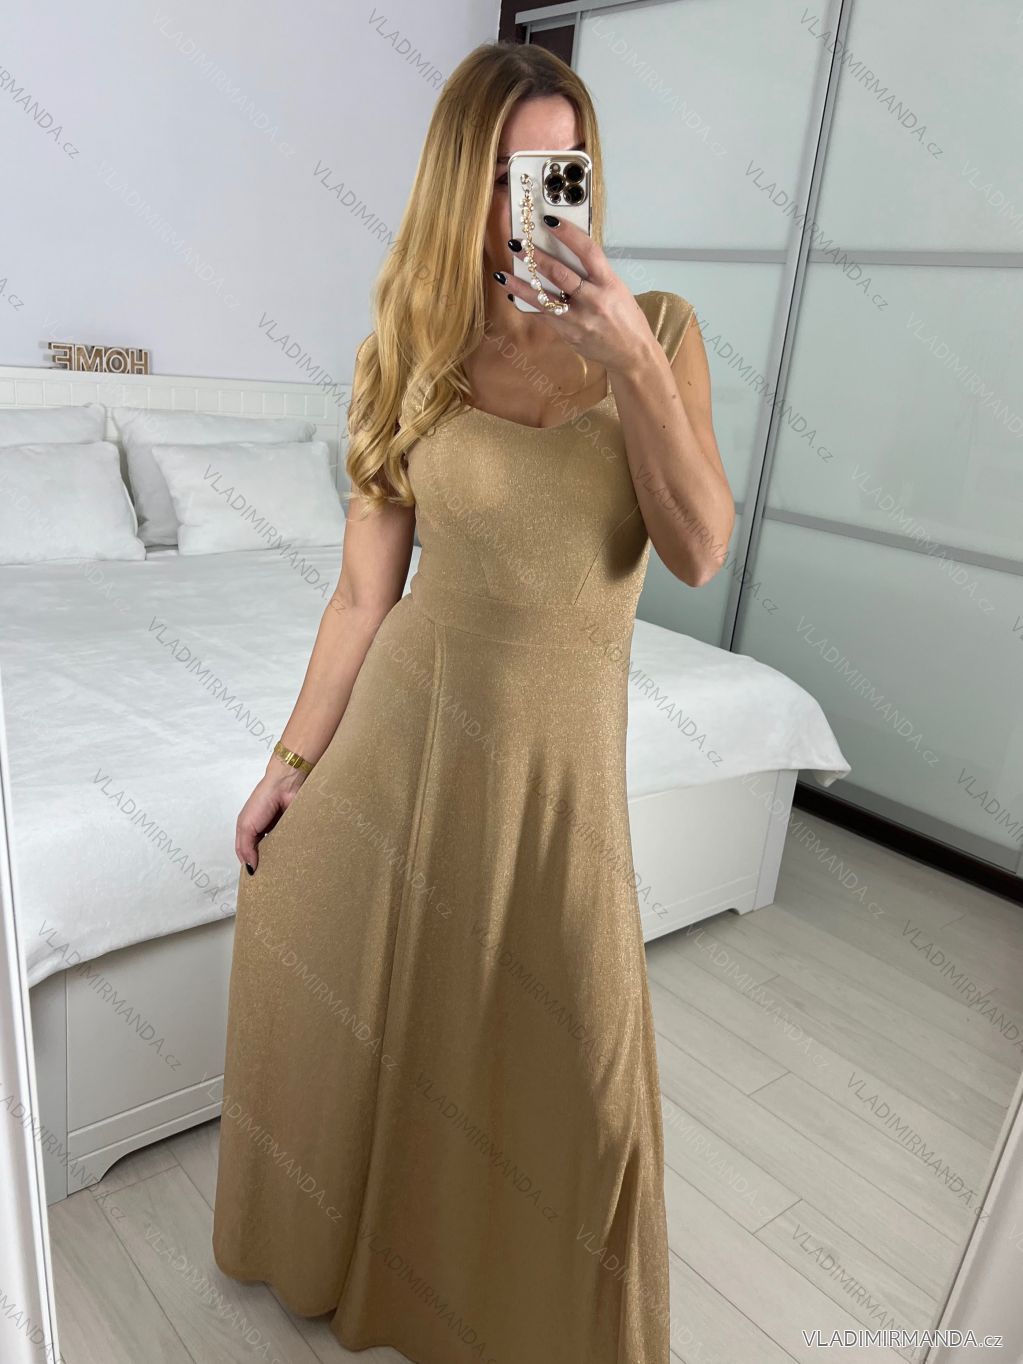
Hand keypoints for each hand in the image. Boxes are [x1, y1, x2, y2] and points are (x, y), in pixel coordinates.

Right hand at [235, 768, 305, 872]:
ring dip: (280, 860)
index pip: (248, 854)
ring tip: (282, 875)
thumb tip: (250, 868)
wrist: (285, 786)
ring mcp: (281, 833)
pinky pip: (294, 846)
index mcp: (250, 832)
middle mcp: (266, 834)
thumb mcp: (246, 825)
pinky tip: (293, 862)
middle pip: (265, 855)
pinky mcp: (295, 832)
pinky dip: (293, 853)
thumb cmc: (262, 800)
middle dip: (266, 866)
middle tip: (270, 881)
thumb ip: (245, 847)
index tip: (254, 880)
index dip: (250, 866)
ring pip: (280, 853)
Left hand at [503, 218, 658, 377]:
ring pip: (544, 298)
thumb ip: (594, 274)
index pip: (587, 251)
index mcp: (608, 283)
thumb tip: (567, 254)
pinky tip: (514, 297)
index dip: (568, 234)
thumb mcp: (616, 289)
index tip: (550, 221)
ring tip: (503, 274)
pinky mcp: (569, 334)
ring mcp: (579, 319)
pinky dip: (528, 305)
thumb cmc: (625, 318)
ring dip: (521, 285)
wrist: (632, 353)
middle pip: (560, 274)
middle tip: (517, 245)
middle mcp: (593, 300)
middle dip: (536, 258)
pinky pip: (544, 316)